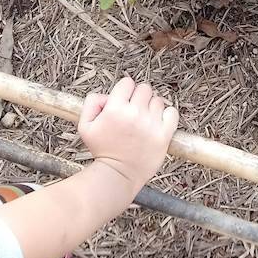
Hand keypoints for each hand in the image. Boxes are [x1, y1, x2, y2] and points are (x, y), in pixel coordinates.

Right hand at [77, 76, 178, 190]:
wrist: (117, 175)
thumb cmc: (102, 151)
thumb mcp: (85, 126)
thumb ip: (92, 103)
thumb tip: (107, 95)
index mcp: (115, 109)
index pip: (127, 82)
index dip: (125, 91)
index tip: (124, 101)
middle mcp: (134, 114)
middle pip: (144, 88)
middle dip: (139, 97)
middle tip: (134, 111)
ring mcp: (151, 124)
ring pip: (158, 100)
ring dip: (151, 108)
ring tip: (144, 121)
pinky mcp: (163, 135)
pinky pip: (172, 113)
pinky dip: (167, 115)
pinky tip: (158, 123)